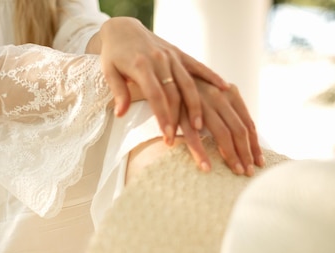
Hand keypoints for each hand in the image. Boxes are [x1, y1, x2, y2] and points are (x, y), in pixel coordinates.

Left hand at [93, 17, 226, 143]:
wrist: (123, 29)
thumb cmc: (114, 54)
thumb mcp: (109, 72)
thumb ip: (118, 92)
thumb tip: (120, 114)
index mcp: (141, 65)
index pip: (155, 95)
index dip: (162, 117)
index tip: (167, 136)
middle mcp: (159, 60)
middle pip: (173, 94)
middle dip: (176, 119)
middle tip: (176, 140)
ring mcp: (172, 57)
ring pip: (188, 83)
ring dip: (195, 106)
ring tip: (199, 127)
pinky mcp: (179, 54)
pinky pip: (199, 67)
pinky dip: (212, 77)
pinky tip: (225, 89)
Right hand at [177, 80, 262, 174]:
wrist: (163, 74)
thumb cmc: (192, 89)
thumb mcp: (215, 94)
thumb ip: (229, 110)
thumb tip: (245, 135)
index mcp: (229, 93)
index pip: (248, 123)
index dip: (254, 145)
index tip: (259, 162)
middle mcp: (219, 96)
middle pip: (238, 130)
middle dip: (246, 153)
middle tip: (248, 173)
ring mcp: (201, 104)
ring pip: (222, 133)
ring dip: (231, 155)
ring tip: (235, 171)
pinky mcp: (182, 112)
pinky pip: (193, 136)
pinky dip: (200, 153)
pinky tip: (206, 167)